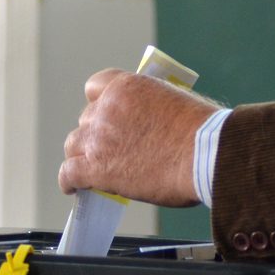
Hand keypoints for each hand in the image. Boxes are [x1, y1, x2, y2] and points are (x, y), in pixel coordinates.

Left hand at [58, 68, 221, 206]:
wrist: (205, 154)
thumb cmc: (203, 132)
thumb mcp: (175, 101)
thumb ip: (152, 107)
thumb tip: (148, 124)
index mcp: (127, 87)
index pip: (96, 86)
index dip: (98, 102)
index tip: (104, 114)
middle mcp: (107, 108)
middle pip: (86, 120)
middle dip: (95, 133)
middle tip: (108, 149)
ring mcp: (99, 138)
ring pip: (73, 145)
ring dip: (80, 155)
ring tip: (87, 167)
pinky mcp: (96, 168)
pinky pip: (69, 173)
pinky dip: (68, 181)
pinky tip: (71, 187)